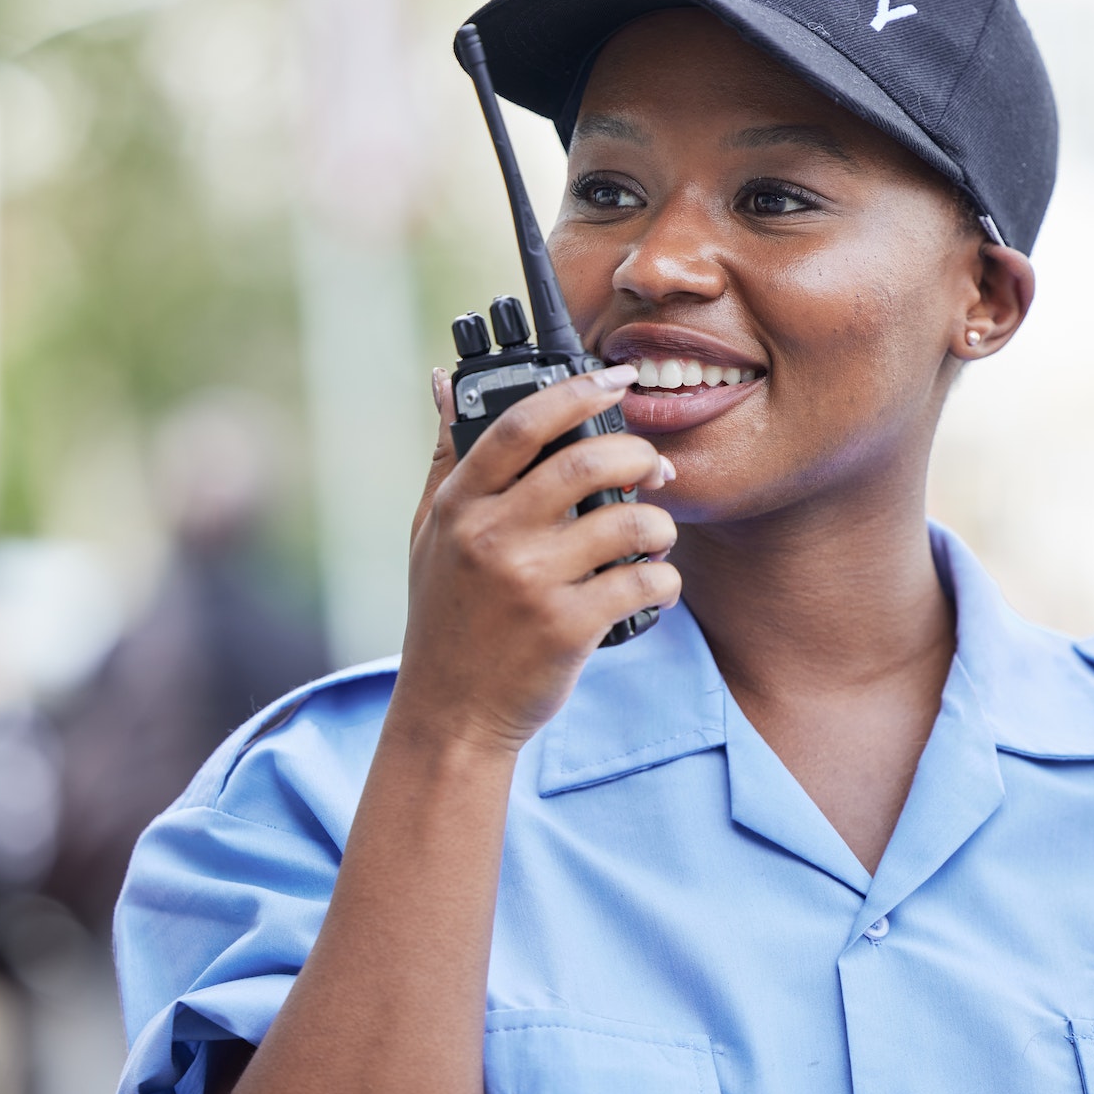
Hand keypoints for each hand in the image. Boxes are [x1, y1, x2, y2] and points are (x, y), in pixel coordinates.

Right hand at [398, 364, 677, 754]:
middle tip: (654, 463)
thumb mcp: (429, 534)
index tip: (616, 377)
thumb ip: (446, 457)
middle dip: (637, 452)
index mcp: (460, 506)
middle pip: (586, 462)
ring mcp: (531, 583)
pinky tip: (654, 584)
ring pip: (629, 521)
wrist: (451, 716)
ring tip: (656, 534)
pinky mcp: (568, 628)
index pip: (520, 425)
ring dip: (662, 523)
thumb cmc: (446, 619)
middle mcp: (493, 537)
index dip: (576, 391)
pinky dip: (664, 579)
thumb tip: (444, 382)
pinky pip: (644, 581)